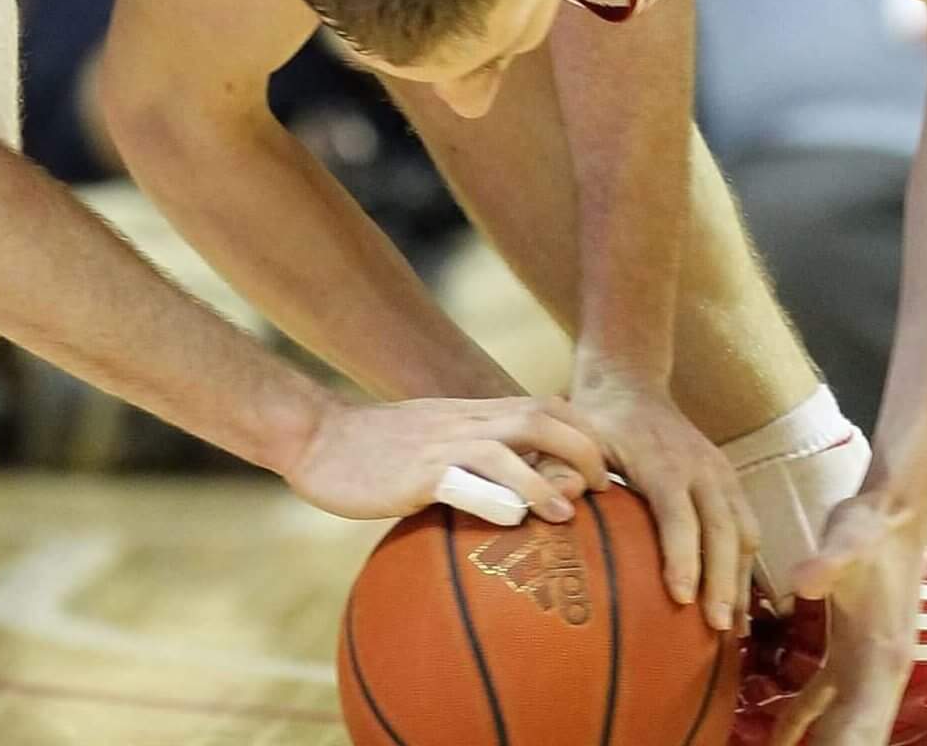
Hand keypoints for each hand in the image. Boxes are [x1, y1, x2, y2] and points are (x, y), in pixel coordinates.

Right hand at [284, 395, 607, 525]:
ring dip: (547, 477)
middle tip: (605, 488)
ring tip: (571, 511)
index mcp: (473, 415)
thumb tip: (514, 495)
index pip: (546, 405)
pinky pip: (462, 480)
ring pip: (510, 445)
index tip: (610, 466)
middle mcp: (466, 422)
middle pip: (542, 416)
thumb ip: (471, 461)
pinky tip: (515, 520)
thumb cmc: (373, 450)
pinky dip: (495, 498)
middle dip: (585, 448)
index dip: (586, 430)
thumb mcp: (430, 445)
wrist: (316, 437)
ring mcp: (442, 444)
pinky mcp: (416, 472)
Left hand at [569, 370, 758, 630]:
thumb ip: (564, 466)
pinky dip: (746, 567)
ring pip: (744, 532)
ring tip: (732, 628)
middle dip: (723, 581)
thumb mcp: (576, 435)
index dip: (683, 556)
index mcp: (665, 463)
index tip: (682, 598)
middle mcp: (702, 469)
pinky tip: (738, 602)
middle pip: (723, 530)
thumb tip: (560, 502)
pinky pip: (747, 527)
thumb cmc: (599, 419)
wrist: (631, 383)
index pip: (679, 516)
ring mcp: (722, 475)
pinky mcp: (731, 483)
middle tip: (716, 627)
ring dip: (740, 580)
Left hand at [770, 493, 925, 745]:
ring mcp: (865, 667)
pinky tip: (777, 738)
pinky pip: (822, 701)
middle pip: (855, 738)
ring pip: (840, 727)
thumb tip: (802, 581)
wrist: (893, 510)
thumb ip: (826, 565)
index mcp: (880, 660)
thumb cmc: (871, 529)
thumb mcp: (848, 542)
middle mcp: (878, 674)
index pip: (861, 728)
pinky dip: (800, 723)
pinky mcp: (848, 653)